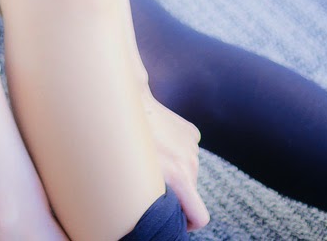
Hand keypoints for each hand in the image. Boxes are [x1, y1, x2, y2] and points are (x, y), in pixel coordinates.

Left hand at [142, 90, 209, 231]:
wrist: (130, 104)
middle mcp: (191, 161)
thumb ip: (152, 197)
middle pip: (191, 190)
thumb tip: (151, 208)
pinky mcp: (191, 132)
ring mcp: (192, 145)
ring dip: (175, 168)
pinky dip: (177, 151)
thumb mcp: (136, 177)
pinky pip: (187, 151)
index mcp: (180, 176)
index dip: (189, 222)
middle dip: (176, 190)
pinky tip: (159, 142)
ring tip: (152, 156)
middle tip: (152, 178)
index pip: (200, 216)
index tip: (176, 218)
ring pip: (188, 169)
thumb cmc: (126, 142)